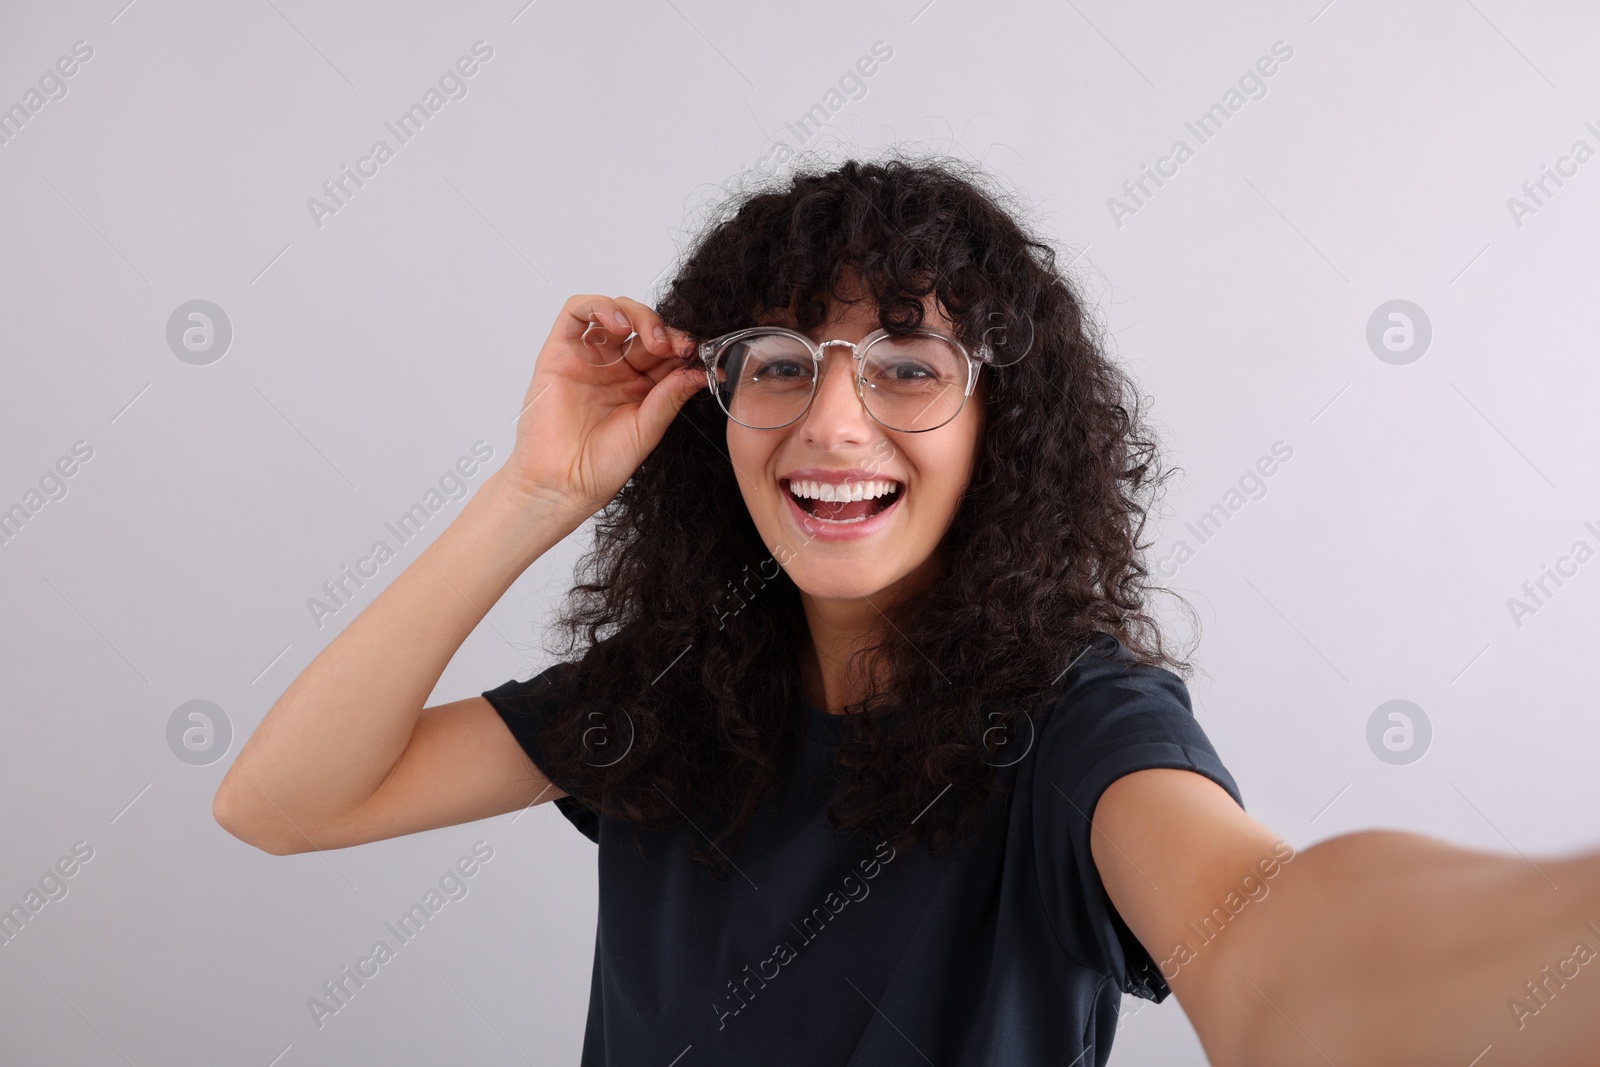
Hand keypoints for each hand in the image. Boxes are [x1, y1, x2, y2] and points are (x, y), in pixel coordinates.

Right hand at [498, 294, 706, 516]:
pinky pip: (576, 312)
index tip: (700, 355)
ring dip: (639, 315)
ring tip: (653, 339)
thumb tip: (702, 370)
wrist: (563, 484)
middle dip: (666, 331)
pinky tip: (619, 325)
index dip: (684, 346)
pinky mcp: (560, 352)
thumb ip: (671, 396)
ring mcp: (589, 358)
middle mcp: (616, 367)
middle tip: (678, 347)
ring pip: (615, 312)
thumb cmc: (601, 465)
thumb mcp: (648, 428)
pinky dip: (600, 306)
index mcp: (641, 385)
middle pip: (644, 327)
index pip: (667, 350)